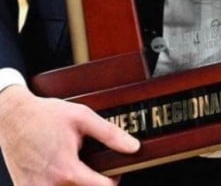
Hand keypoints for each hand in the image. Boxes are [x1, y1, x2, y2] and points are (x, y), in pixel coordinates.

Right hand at [0, 85, 139, 185]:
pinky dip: (58, 184)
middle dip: (93, 182)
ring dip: (76, 184)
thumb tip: (133, 147)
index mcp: (67, 170)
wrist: (13, 118)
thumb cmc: (46, 115)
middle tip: (95, 166)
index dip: (114, 181)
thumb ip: (110, 134)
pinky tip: (59, 171)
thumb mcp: (83, 117)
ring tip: (76, 166)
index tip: (116, 172)